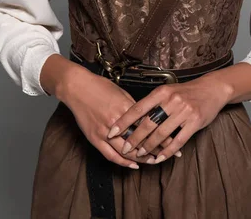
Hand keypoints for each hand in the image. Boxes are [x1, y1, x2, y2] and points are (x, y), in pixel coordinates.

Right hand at [60, 65, 174, 167]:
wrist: (78, 87)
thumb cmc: (99, 86)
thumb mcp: (121, 92)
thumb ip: (133, 106)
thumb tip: (146, 116)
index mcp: (125, 108)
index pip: (147, 125)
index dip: (160, 134)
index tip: (172, 139)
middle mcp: (116, 122)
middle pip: (139, 140)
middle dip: (154, 148)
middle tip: (167, 154)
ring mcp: (104, 132)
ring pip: (126, 151)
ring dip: (140, 158)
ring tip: (152, 161)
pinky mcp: (95, 138)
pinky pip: (110, 154)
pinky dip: (122, 162)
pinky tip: (132, 165)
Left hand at [106, 73, 231, 163]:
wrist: (212, 88)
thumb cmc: (187, 91)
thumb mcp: (168, 91)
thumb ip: (154, 103)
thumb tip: (134, 119)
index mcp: (162, 92)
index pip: (138, 108)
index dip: (124, 121)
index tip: (112, 131)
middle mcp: (172, 100)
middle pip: (148, 123)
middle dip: (134, 138)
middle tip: (125, 148)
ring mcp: (184, 111)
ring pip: (161, 134)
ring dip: (149, 147)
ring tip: (140, 154)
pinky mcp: (195, 122)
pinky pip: (178, 140)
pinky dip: (167, 151)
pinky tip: (159, 157)